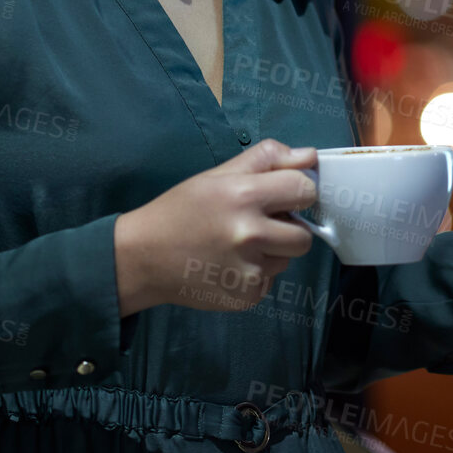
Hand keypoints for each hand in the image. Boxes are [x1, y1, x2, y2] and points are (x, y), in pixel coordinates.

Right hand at [115, 139, 318, 313]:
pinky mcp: (246, 296)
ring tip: (237, 245)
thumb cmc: (181, 209)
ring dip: (271, 252)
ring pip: (287, 260)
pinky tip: (228, 266)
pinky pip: (269, 281)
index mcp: (245, 196)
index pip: (305, 190)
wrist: (142, 257)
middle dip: (289, 229)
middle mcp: (251, 235)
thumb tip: (309, 156)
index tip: (285, 195)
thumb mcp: (218, 174)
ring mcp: (249, 271)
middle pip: (304, 236)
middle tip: (260, 224)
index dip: (300, 191)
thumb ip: (266, 159)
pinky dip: (256, 274)